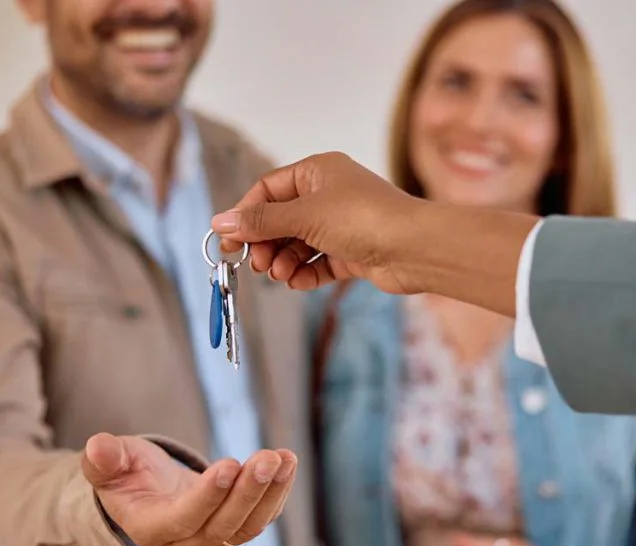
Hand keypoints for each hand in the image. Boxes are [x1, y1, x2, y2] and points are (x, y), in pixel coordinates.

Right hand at [81, 434, 296, 545]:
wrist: (147, 493)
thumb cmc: (128, 475)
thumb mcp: (111, 464)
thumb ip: (104, 460)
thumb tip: (98, 447)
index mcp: (151, 529)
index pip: (184, 519)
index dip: (208, 496)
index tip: (229, 465)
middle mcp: (185, 544)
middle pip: (223, 526)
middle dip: (248, 491)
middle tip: (268, 458)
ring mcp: (214, 540)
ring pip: (248, 526)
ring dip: (270, 492)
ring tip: (284, 458)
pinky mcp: (236, 528)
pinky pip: (262, 517)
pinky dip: (278, 491)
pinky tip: (287, 462)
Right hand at [210, 152, 424, 295]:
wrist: (415, 248)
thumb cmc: (364, 219)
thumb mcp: (305, 215)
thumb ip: (261, 221)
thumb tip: (220, 222)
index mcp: (318, 172)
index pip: (269, 189)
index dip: (246, 214)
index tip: (228, 240)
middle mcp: (330, 195)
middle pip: (282, 219)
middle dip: (266, 242)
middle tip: (256, 263)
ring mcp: (342, 225)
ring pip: (299, 244)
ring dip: (284, 260)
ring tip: (280, 274)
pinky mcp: (353, 253)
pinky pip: (319, 263)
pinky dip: (305, 273)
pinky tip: (297, 282)